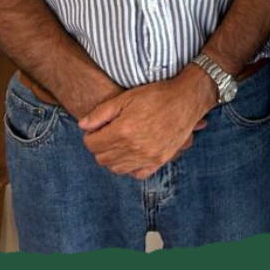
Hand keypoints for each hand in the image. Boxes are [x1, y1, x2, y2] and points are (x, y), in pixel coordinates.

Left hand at [79, 66, 214, 178]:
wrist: (186, 99)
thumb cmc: (156, 95)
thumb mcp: (126, 97)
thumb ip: (101, 113)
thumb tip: (83, 126)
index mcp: (122, 131)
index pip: (91, 144)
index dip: (91, 135)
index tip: (98, 129)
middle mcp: (133, 148)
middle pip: (102, 159)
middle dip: (100, 147)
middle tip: (108, 135)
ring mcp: (148, 156)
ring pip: (117, 169)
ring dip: (113, 158)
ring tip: (119, 144)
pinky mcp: (160, 160)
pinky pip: (137, 174)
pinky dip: (131, 167)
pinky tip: (133, 154)